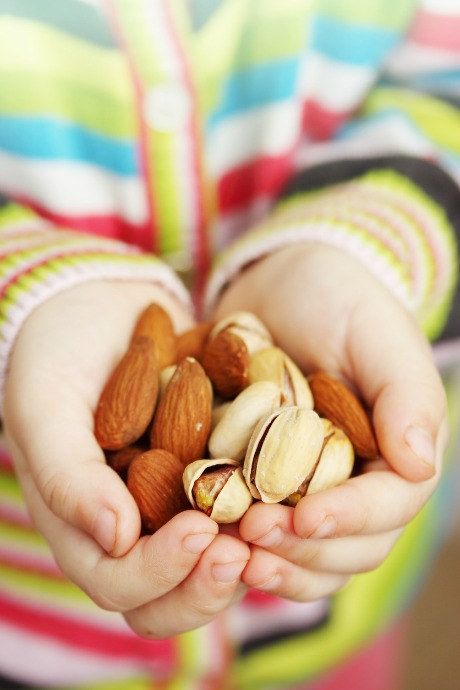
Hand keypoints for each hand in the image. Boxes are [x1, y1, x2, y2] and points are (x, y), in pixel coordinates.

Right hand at [3, 281, 249, 636]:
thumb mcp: (46, 407)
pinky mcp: (217, 470)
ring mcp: (178, 501)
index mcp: (86, 524)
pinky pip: (248, 505)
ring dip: (249, 554)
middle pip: (172, 594)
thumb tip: (116, 539)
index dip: (158, 572)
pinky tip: (297, 485)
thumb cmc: (58, 356)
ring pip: (217, 560)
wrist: (102, 308)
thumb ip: (67, 475)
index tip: (198, 530)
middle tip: (244, 550)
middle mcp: (136, 526)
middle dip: (208, 582)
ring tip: (277, 522)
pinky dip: (271, 506)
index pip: (118, 581)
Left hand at [213, 243, 447, 599]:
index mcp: (397, 451)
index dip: (350, 520)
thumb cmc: (338, 298)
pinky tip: (205, 536)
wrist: (280, 284)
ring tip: (227, 553)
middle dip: (304, 549)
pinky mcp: (264, 482)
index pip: (388, 505)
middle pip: (349, 548)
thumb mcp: (377, 334)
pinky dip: (238, 545)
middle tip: (252, 535)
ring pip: (307, 555)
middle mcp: (359, 480)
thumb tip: (421, 466)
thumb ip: (407, 395)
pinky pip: (260, 532)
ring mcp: (311, 488)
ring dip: (272, 562)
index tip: (303, 516)